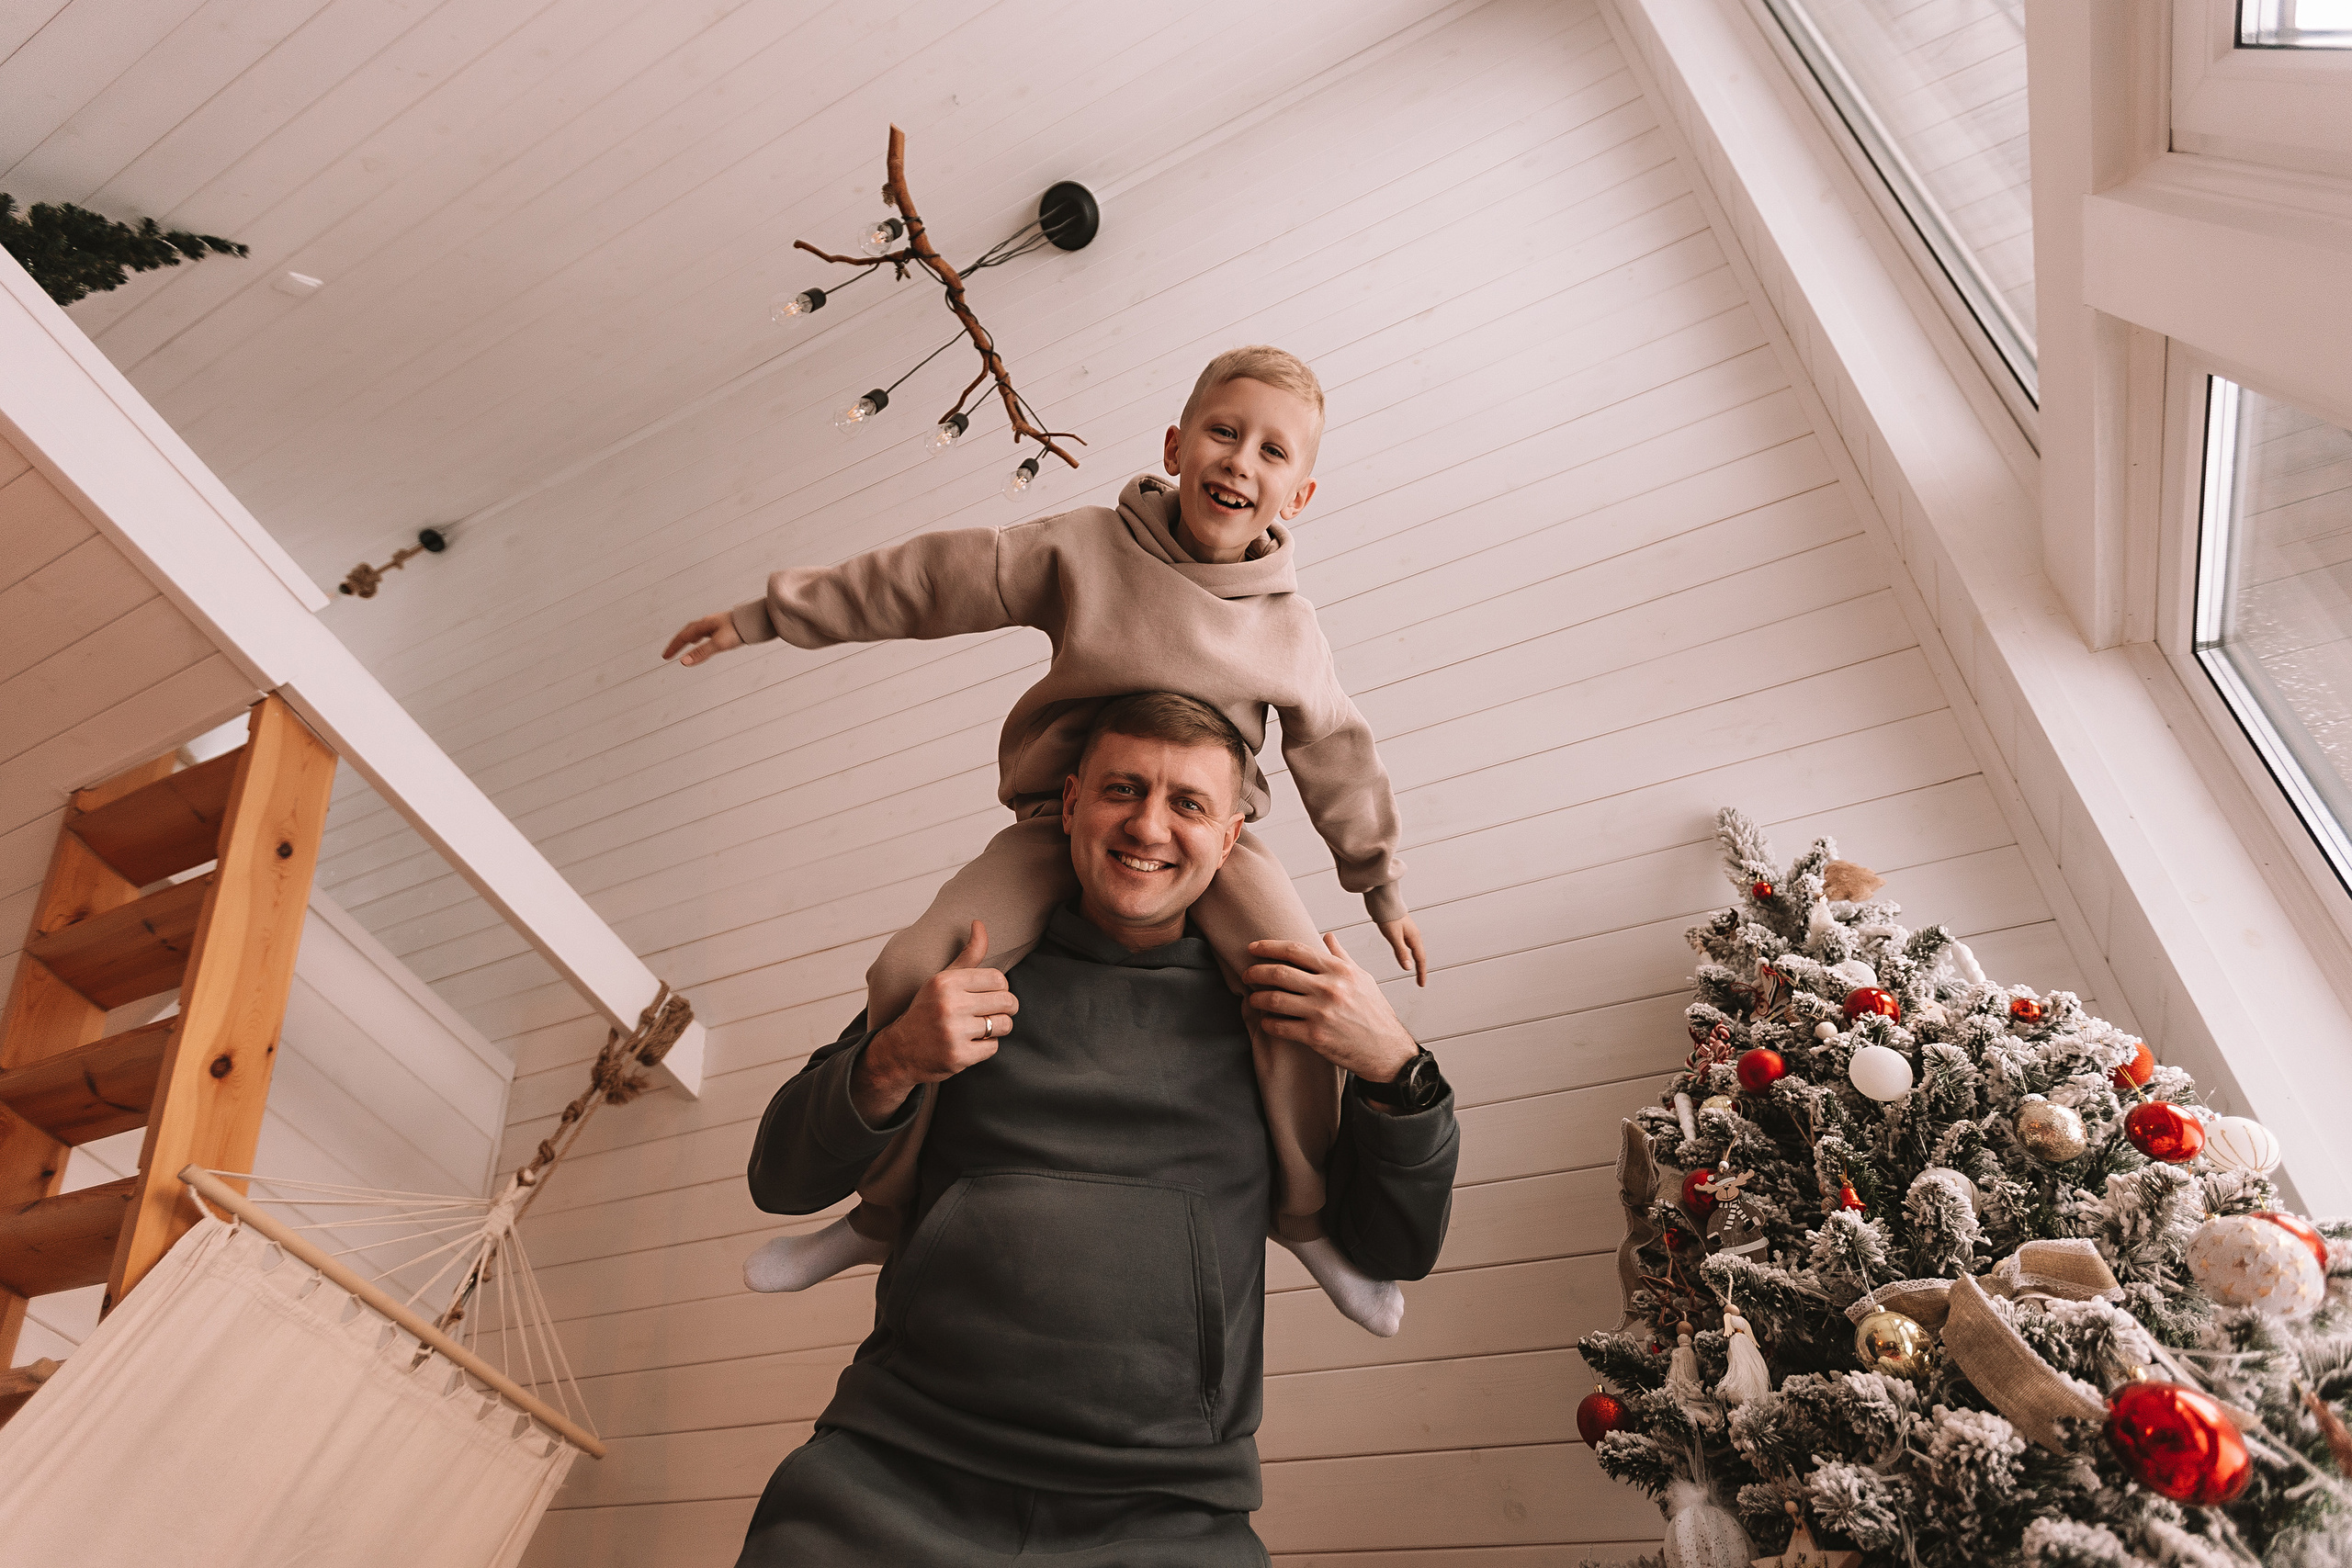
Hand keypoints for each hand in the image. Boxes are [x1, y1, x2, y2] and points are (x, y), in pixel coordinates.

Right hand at [663, 611, 741, 667]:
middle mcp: (708, 623)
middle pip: (687, 632)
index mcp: (704, 625)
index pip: (683, 637)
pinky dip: (700, 637)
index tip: (665, 656)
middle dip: (677, 643)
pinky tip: (704, 640)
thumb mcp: (718, 644)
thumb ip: (701, 653)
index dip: (673, 647)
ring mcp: (716, 624)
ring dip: (688, 638)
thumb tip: (683, 662)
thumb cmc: (739, 630)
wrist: (757, 620)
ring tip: (684, 645)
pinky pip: (707, 632)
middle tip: (669, 653)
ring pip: (697, 631)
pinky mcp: (724, 627)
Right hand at [851, 922, 1016, 1124]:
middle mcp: (949, 1005)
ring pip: (1003, 1025)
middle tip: (994, 1012)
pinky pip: (993, 1047)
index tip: (991, 995)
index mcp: (946, 982)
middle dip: (1006, 1008)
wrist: (899, 1050)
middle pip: (1007, 1002)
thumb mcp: (943, 979)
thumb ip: (968, 954)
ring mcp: (953, 1032)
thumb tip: (980, 922)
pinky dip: (986, 1047)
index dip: (1001, 988)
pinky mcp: (958, 1056)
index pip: (999, 979)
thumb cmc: (927, 1010)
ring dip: (997, 1028)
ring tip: (982, 1028)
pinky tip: (970, 1043)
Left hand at [1243, 933, 1417, 1083]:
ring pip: (1274, 999)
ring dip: (1257, 998)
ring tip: (1253, 998)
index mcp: (1339, 970)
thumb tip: (1327, 936)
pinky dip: (1267, 1023)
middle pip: (1280, 973)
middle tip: (1247, 974)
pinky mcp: (1315, 1036)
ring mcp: (1321, 1012)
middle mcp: (1329, 988)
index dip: (1269, 946)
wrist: (1387, 1049)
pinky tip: (1266, 1021)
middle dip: (1256, 972)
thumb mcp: (1362, 979)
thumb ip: (1341, 957)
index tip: (1253, 948)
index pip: (1296, 951)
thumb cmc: (1374, 1013)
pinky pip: (1279, 1026)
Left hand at [1378, 915, 1428, 986]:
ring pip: (1415, 951)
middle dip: (1421, 969)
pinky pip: (1409, 946)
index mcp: (1414, 938)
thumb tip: (1408, 968)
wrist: (1384, 901)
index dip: (1421, 973)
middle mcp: (1413, 935)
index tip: (1421, 984)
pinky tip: (1406, 956)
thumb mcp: (1394, 936)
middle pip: (1420, 956)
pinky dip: (1410, 955)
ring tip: (1417, 971)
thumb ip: (1401, 952)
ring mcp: (1408, 933)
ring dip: (1417, 962)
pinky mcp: (1402, 930)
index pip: (1420, 959)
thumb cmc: (1388, 915)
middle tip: (1420, 981)